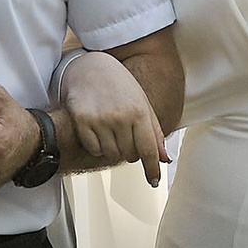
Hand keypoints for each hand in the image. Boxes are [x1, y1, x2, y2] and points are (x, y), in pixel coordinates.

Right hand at [56, 46, 167, 187]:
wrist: (90, 67)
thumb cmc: (119, 84)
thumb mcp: (142, 103)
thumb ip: (155, 131)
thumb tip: (165, 158)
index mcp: (139, 111)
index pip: (148, 150)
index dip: (152, 169)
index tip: (153, 181)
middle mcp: (120, 116)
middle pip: (130, 155)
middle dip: (130, 152)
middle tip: (125, 136)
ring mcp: (100, 119)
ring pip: (111, 155)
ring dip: (114, 149)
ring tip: (112, 131)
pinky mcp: (82, 121)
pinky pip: (94, 149)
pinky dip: (98, 146)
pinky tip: (99, 131)